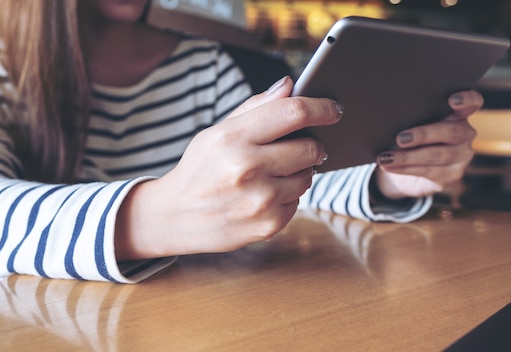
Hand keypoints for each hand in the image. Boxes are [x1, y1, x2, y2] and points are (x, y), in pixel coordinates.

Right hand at [115, 76, 342, 259]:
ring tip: (273, 173)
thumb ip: (256, 107)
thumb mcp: (217, 131)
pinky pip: (298, 201)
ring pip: (308, 176)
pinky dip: (288, 195)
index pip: (293, 113)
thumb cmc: (199, 168)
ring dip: (300, 171)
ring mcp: (260, 200)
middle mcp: (247, 168)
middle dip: (313, 144)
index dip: (322, 108)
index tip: (335, 108)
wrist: (175, 216)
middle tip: (302, 145)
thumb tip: (290, 85)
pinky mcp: (268, 225)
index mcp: (233, 138)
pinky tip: (265, 195)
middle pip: (310, 147)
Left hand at [373, 90, 481, 198]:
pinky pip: (427, 171)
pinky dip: (404, 168)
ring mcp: (460, 157)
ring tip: (386, 157)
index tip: (452, 100)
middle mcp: (464, 134)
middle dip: (423, 134)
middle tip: (400, 138)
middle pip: (450, 132)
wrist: (406, 171)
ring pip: (437, 155)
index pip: (472, 103)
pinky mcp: (450, 176)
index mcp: (458, 114)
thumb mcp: (411, 125)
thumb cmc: (410, 139)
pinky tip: (389, 166)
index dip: (467, 99)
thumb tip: (390, 118)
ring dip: (408, 156)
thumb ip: (411, 118)